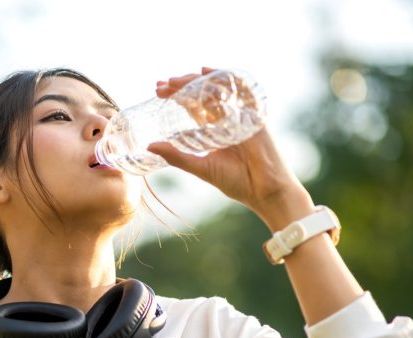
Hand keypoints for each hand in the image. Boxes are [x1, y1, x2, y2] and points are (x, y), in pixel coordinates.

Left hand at [148, 67, 314, 230]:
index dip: (177, 96)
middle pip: (203, 94)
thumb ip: (176, 156)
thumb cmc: (236, 182)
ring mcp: (241, 115)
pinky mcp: (253, 115)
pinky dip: (225, 77)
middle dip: (182, 86)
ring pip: (218, 89)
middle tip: (161, 85)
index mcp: (215, 130)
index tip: (157, 92)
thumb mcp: (200, 167)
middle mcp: (227, 119)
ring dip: (196, 81)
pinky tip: (206, 72)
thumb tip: (149, 146)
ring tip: (176, 81)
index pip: (194, 106)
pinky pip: (240, 89)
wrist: (263, 191)